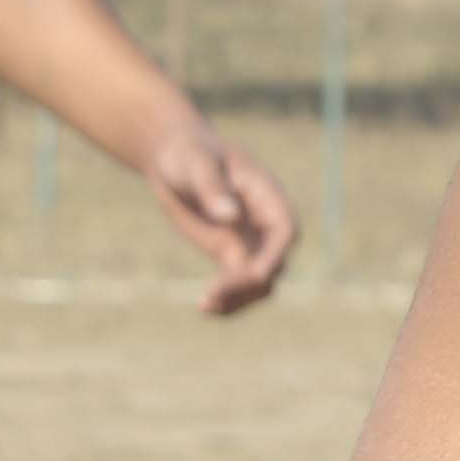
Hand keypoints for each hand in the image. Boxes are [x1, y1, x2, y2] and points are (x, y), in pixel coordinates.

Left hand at [140, 114, 296, 312]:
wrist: (174, 158)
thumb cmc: (189, 153)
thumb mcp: (196, 164)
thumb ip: (212, 187)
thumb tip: (230, 216)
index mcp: (267, 195)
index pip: (285, 229)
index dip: (276, 254)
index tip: (257, 274)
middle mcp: (265, 223)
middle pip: (274, 263)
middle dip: (248, 283)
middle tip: (213, 294)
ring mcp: (250, 241)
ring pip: (260, 283)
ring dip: (239, 299)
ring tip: (206, 305)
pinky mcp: (231, 255)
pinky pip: (240, 286)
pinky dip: (227, 300)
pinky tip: (206, 307)